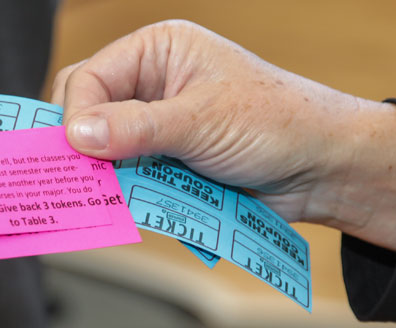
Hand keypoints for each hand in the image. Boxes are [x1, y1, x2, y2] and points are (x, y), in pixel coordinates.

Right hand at [52, 20, 395, 250]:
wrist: (320, 169)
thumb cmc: (275, 124)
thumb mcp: (202, 120)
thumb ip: (137, 128)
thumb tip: (77, 136)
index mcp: (157, 52)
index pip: (89, 77)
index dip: (75, 116)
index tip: (75, 153)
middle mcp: (152, 85)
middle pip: (89, 113)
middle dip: (83, 148)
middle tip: (77, 180)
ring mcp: (159, 128)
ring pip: (105, 153)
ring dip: (105, 176)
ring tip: (99, 199)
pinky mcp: (168, 164)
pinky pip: (130, 179)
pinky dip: (126, 195)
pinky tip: (125, 208)